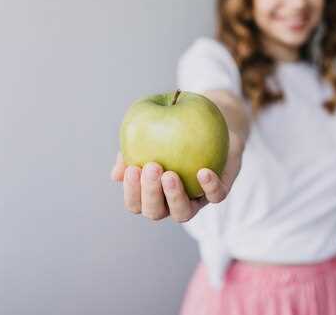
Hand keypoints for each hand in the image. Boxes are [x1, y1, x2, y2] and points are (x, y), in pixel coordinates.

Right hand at [110, 138, 242, 221]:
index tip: (133, 169)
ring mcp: (196, 200)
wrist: (210, 123)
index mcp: (152, 193)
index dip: (132, 192)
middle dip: (151, 194)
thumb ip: (131, 153)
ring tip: (170, 174)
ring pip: (183, 213)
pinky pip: (216, 196)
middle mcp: (172, 202)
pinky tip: (203, 171)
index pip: (136, 204)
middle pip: (156, 212)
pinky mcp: (219, 191)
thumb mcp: (149, 136)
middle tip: (152, 167)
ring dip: (174, 196)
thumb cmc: (173, 132)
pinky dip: (209, 186)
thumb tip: (116, 175)